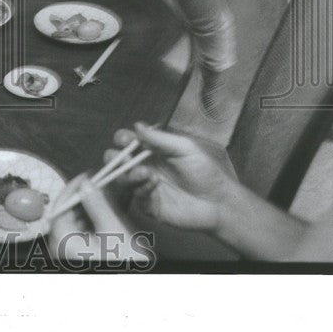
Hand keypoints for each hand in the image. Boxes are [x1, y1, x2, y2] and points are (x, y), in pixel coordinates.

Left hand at [49, 175, 147, 263]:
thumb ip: (98, 204)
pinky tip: (105, 216)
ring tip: (105, 198)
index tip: (86, 177)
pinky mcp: (78, 259)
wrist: (133, 297)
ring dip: (89, 210)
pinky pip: (81, 236)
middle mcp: (61, 250)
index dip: (73, 188)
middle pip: (67, 214)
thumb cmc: (123, 267)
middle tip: (99, 185)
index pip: (60, 206)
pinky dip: (92, 223)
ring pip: (75, 224)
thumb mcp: (114, 231)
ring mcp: (69, 256)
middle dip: (84, 198)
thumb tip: (87, 184)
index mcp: (63, 242)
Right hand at [107, 123, 237, 232]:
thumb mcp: (184, 148)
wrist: (218, 202)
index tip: (125, 139)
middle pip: (117, 160)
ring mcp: (145, 186)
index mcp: (152, 151)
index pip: (128, 142)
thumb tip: (137, 126)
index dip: (122, 139)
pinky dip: (142, 188)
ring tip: (144, 172)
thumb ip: (160, 138)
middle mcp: (145, 167)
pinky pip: (137, 196)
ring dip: (128, 174)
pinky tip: (154, 184)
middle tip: (123, 157)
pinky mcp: (149, 205)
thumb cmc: (205, 172)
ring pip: (122, 179)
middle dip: (114, 157)